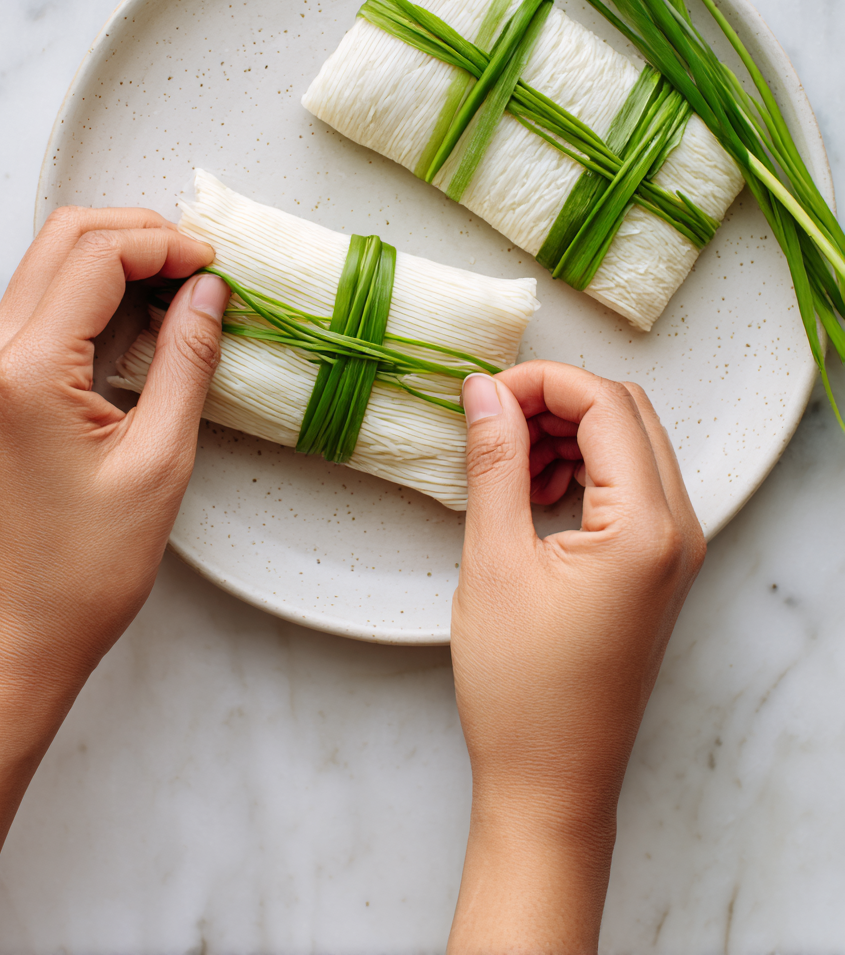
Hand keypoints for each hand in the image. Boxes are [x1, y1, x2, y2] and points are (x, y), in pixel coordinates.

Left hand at [0, 207, 228, 953]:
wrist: (22, 630)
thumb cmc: (84, 568)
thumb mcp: (159, 460)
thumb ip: (185, 360)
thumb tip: (209, 293)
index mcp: (26, 370)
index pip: (96, 256)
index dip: (165, 244)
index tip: (216, 265)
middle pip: (65, 239)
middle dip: (140, 236)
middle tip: (202, 268)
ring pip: (50, 264)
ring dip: (118, 261)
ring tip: (183, 292)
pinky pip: (41, 306)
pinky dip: (95, 296)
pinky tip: (143, 322)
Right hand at [449, 362, 704, 953]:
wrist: (551, 782)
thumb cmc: (521, 690)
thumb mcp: (494, 561)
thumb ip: (494, 462)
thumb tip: (484, 392)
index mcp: (646, 526)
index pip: (606, 404)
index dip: (542, 382)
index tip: (485, 391)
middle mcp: (679, 531)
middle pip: (629, 413)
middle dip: (558, 400)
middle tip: (492, 417)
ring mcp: (677, 552)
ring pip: (633, 445)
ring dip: (571, 434)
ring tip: (508, 465)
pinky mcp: (660, 569)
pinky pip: (632, 487)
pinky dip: (586, 470)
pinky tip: (535, 495)